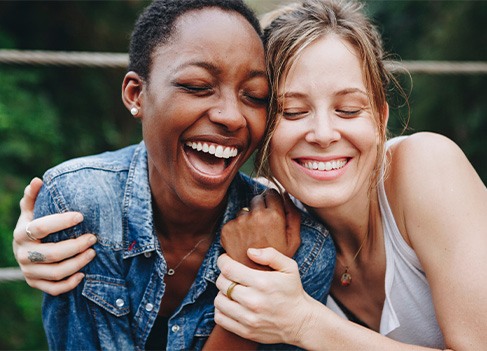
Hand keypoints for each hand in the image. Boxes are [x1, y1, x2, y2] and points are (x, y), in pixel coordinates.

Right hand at [12, 178, 96, 295]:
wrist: (25, 250)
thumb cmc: (33, 226)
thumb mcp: (31, 211)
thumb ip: (34, 197)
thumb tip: (38, 180)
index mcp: (21, 233)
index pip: (41, 227)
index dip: (61, 222)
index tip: (81, 216)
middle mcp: (22, 254)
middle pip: (52, 253)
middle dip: (76, 246)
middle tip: (93, 237)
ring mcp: (28, 271)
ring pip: (55, 272)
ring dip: (77, 263)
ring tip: (93, 253)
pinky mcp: (35, 284)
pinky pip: (53, 288)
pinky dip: (70, 284)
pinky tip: (83, 274)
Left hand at [214, 248, 316, 345]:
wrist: (301, 322)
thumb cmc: (293, 292)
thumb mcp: (289, 268)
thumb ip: (271, 255)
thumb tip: (249, 252)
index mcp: (262, 282)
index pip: (229, 269)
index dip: (223, 261)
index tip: (225, 260)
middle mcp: (253, 301)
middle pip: (222, 283)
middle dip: (223, 275)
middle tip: (231, 275)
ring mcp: (248, 318)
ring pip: (219, 301)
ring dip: (222, 293)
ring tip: (231, 290)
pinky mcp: (245, 331)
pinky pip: (220, 318)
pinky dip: (221, 310)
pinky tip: (230, 304)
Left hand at [221, 189, 300, 268]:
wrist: (256, 279)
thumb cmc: (277, 261)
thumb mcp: (293, 240)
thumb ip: (293, 215)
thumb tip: (285, 194)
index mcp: (274, 216)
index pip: (271, 192)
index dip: (273, 201)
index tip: (272, 211)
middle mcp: (255, 216)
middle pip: (257, 199)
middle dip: (260, 208)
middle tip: (263, 227)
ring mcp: (239, 222)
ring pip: (244, 210)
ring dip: (247, 219)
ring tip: (253, 237)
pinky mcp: (227, 229)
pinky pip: (233, 221)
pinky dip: (237, 229)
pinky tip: (243, 242)